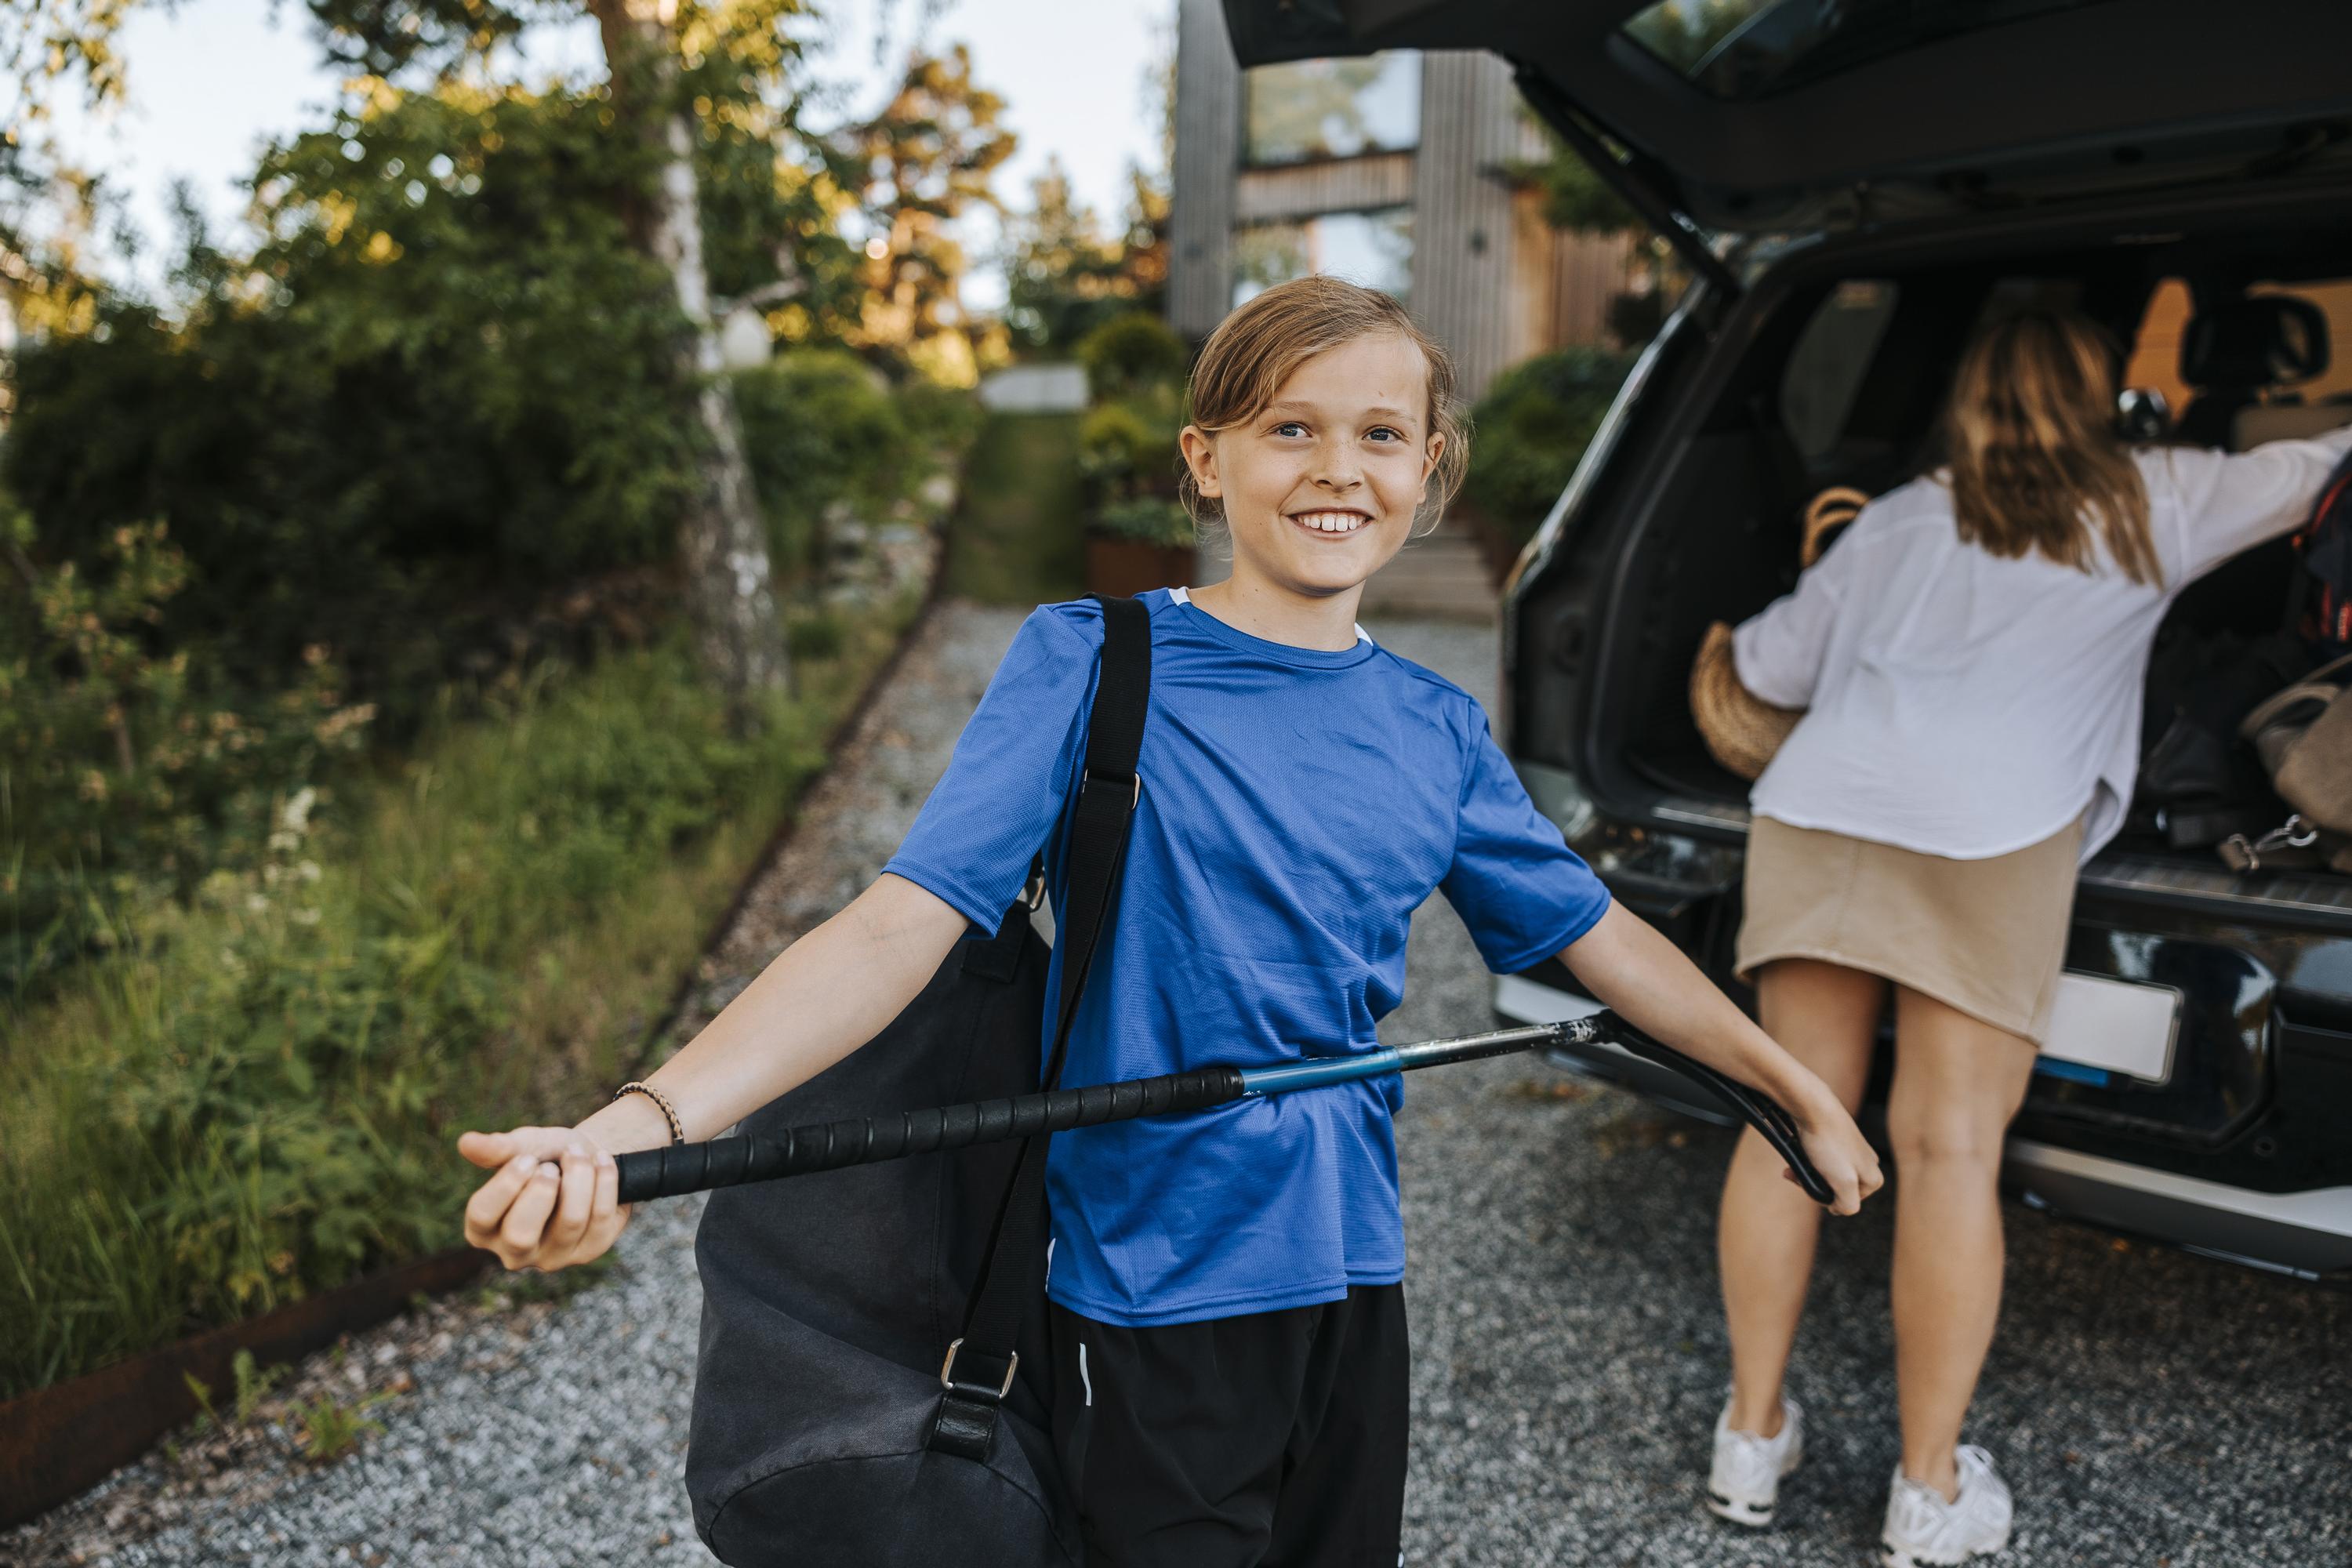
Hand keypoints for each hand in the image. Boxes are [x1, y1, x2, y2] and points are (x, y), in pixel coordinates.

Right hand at [457, 1125, 630, 1271]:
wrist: (587, 1157)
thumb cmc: (545, 1156)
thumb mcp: (523, 1146)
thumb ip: (498, 1148)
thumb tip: (466, 1142)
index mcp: (484, 1228)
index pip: (481, 1216)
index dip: (506, 1184)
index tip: (527, 1159)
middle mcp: (514, 1252)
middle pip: (520, 1235)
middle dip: (541, 1191)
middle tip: (551, 1167)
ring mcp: (553, 1257)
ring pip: (570, 1222)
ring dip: (579, 1177)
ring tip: (578, 1154)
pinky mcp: (589, 1252)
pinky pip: (601, 1218)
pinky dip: (605, 1181)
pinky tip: (602, 1162)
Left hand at [1788, 1086, 1883, 1216]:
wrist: (1813, 1107)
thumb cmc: (1828, 1144)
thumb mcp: (1844, 1181)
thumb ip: (1848, 1204)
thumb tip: (1838, 1208)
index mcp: (1874, 1178)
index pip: (1847, 1204)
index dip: (1825, 1198)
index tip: (1810, 1186)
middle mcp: (1867, 1164)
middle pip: (1837, 1188)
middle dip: (1814, 1185)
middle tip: (1797, 1176)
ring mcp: (1853, 1151)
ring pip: (1827, 1173)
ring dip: (1807, 1174)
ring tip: (1792, 1168)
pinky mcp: (1837, 1139)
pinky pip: (1821, 1158)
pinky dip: (1807, 1160)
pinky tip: (1797, 1156)